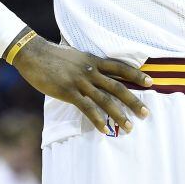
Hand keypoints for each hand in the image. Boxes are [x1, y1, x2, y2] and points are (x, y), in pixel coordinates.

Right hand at [13, 35, 151, 133]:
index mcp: (93, 60)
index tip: (150, 82)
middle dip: (133, 100)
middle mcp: (90, 70)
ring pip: (105, 99)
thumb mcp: (75, 55)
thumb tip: (95, 70)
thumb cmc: (53, 55)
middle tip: (146, 113)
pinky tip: (104, 129)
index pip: (119, 67)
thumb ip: (87, 63)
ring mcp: (80, 81)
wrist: (33, 54)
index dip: (136, 74)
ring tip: (130, 127)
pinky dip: (97, 119)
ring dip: (119, 114)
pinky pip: (87, 108)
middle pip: (117, 86)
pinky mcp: (68, 91)